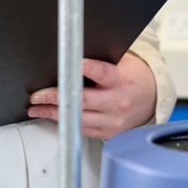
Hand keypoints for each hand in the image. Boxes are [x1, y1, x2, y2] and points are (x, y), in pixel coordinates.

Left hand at [27, 53, 157, 139]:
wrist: (151, 99)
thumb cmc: (133, 77)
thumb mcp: (124, 62)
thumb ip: (102, 59)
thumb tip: (74, 54)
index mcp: (122, 80)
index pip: (103, 73)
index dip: (86, 67)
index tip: (71, 63)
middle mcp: (118, 102)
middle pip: (82, 100)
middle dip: (56, 97)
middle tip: (37, 95)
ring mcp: (113, 121)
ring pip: (78, 118)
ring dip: (54, 113)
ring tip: (37, 107)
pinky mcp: (108, 133)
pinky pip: (82, 130)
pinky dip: (65, 122)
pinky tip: (53, 116)